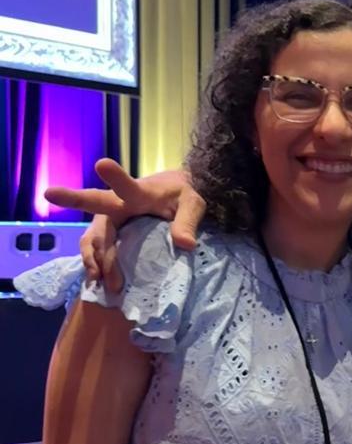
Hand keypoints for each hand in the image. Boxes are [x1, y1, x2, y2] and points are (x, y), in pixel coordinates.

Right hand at [44, 159, 204, 291]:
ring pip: (93, 235)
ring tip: (99, 279)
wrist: (176, 193)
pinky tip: (96, 280)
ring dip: (94, 256)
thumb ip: (187, 221)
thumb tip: (186, 244)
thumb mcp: (192, 204)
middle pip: (95, 207)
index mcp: (139, 192)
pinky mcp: (110, 232)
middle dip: (75, 203)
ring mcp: (111, 218)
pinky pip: (95, 247)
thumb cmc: (182, 195)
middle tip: (66, 213)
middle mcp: (118, 203)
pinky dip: (94, 263)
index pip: (126, 185)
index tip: (102, 164)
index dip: (115, 177)